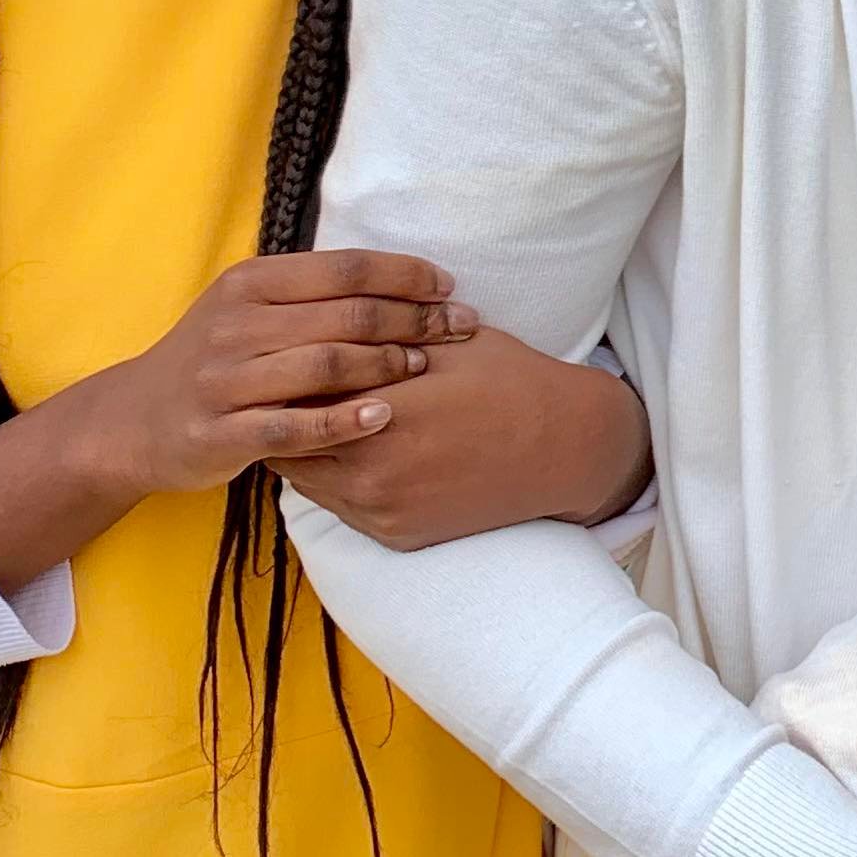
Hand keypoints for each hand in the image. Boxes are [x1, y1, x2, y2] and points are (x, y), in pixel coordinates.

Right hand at [0, 250, 469, 594]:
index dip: (404, 274)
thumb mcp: (247, 309)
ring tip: (427, 366)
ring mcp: (227, 380)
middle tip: (462, 326)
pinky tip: (384, 417)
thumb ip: (308, 293)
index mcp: (251, 284)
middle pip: (345, 314)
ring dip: (386, 363)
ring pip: (325, 364)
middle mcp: (238, 324)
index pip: (343, 268)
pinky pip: (295, 425)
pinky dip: (344, 420)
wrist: (133, 422)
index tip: (448, 286)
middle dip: (413, 319)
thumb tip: (398, 278)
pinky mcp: (222, 432)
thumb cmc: (212, 361)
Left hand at [271, 325, 652, 548]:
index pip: (300, 396)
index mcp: (381, 417)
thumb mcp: (450, 343)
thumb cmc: (511, 383)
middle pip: (292, 441)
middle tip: (292, 384)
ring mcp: (382, 512)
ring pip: (307, 479)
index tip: (290, 353)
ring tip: (320, 415)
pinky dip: (336, 479)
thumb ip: (382, 336)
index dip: (291, 372)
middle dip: (291, 412)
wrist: (566, 450)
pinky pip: (339, 507)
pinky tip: (355, 449)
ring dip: (309, 447)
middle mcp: (371, 475)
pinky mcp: (396, 536)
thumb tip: (325, 320)